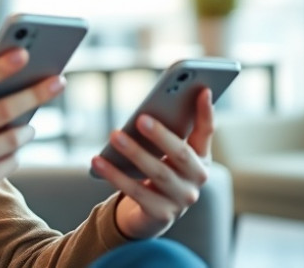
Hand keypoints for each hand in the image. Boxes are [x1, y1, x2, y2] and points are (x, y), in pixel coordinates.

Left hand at [91, 88, 212, 238]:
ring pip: (157, 172)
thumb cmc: (158, 171)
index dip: (206, 112)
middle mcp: (197, 179)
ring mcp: (182, 199)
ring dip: (134, 152)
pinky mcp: (162, 214)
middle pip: (180, 154)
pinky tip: (97, 161)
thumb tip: (148, 108)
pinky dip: (115, 175)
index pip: (206, 132)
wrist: (150, 214)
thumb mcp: (164, 152)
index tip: (202, 89)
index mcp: (201, 157)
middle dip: (160, 135)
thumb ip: (164, 131)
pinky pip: (135, 192)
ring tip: (114, 135)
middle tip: (140, 118)